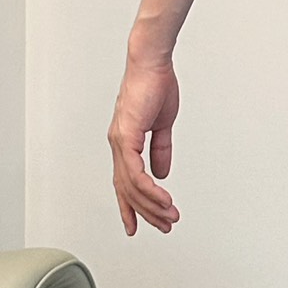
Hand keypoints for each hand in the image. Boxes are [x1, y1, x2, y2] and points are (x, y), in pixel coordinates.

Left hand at [109, 52, 181, 235]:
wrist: (152, 63)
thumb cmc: (155, 85)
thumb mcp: (162, 124)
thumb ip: (160, 149)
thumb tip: (161, 172)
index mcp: (125, 141)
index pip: (124, 182)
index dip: (129, 206)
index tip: (136, 225)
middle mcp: (118, 144)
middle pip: (127, 190)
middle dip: (146, 212)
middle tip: (164, 225)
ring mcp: (120, 141)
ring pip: (131, 185)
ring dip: (152, 204)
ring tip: (169, 215)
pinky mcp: (126, 135)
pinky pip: (135, 171)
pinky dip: (149, 188)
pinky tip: (161, 198)